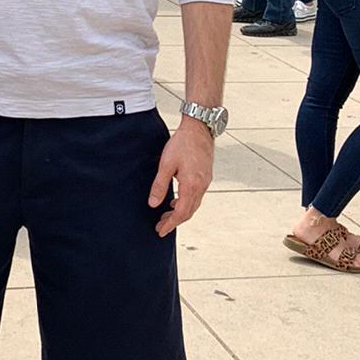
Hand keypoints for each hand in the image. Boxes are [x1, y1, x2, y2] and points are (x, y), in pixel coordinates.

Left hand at [150, 116, 214, 236]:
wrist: (199, 128)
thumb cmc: (182, 143)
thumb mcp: (166, 164)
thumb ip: (160, 185)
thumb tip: (153, 204)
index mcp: (191, 185)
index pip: (181, 213)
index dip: (170, 224)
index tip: (161, 231)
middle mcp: (201, 186)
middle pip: (188, 212)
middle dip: (174, 221)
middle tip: (160, 226)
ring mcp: (206, 182)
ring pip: (193, 205)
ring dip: (180, 213)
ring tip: (166, 216)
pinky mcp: (206, 176)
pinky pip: (196, 196)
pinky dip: (186, 203)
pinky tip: (176, 200)